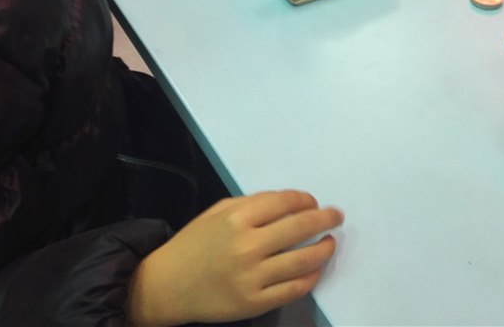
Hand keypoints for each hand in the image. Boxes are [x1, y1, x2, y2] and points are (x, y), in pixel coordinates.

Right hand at [126, 190, 344, 326]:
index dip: (306, 200)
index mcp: (237, 218)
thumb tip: (290, 203)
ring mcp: (252, 277)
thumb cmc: (194, 244)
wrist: (167, 285)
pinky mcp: (255, 302)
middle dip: (325, 219)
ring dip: (324, 248)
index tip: (314, 202)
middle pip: (300, 227)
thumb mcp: (217, 213)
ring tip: (331, 242)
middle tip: (337, 216)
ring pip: (304, 260)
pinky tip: (315, 268)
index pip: (285, 202)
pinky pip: (294, 289)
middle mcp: (247, 246)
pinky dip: (311, 277)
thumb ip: (252, 205)